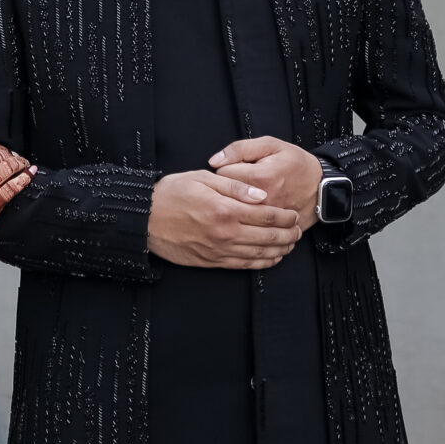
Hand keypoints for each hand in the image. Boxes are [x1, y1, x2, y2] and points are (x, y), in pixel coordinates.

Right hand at [147, 169, 300, 268]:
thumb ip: (234, 186)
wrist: (146, 219)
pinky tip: (271, 259)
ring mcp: (219, 250)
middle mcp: (225, 233)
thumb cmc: (172, 194)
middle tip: (298, 231)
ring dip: (279, 250)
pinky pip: (244, 265)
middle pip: (267, 236)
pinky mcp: (212, 261)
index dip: (285, 216)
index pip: (266, 215)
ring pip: (259, 253)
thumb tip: (261, 195)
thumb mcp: (202, 178)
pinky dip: (262, 263)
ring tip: (290, 245)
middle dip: (288, 234)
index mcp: (225, 209)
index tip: (294, 215)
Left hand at [208, 136, 324, 231]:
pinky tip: (252, 209)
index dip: (226, 168)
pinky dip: (247, 217)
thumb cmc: (297, 164)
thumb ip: (239, 149)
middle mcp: (262, 201)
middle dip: (228, 188)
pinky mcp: (271, 228)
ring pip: (235, 212)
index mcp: (260, 177)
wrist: (322, 187)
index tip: (235, 167)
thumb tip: (215, 160)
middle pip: (225, 196)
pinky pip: (248, 225)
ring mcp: (266, 218)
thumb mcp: (271, 145)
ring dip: (236, 203)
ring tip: (247, 194)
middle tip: (241, 181)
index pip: (222, 174)